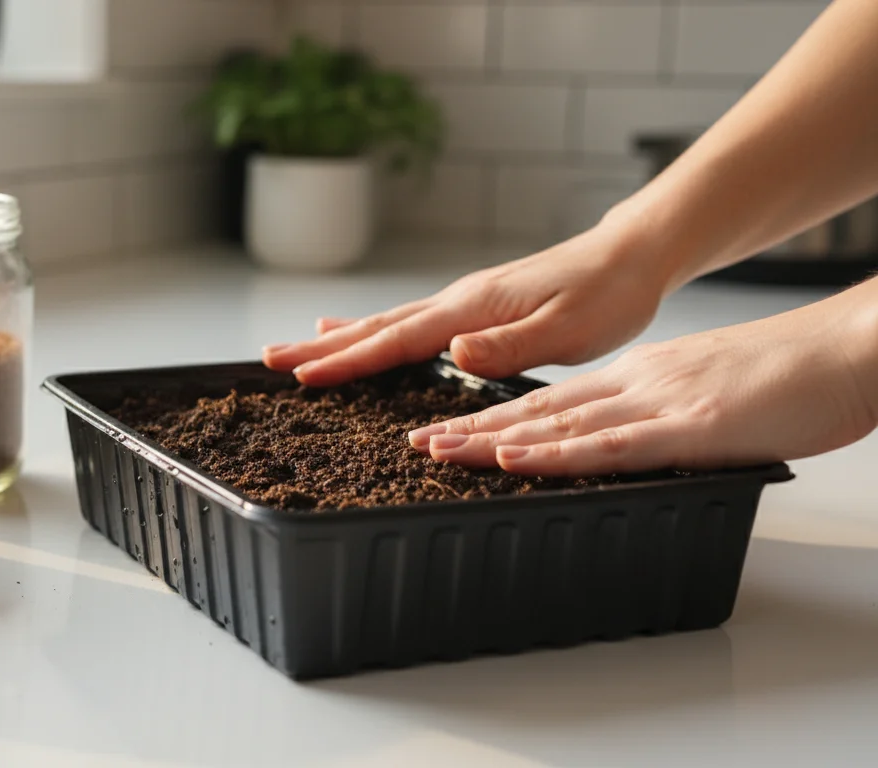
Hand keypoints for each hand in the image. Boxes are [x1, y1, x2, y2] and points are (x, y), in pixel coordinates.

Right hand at [262, 224, 673, 385]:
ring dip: (339, 339)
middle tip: (271, 360)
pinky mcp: (474, 309)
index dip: (349, 361)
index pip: (398, 339)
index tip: (304, 376)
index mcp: (472, 308)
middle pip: (377, 327)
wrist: (631, 256)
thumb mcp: (569, 329)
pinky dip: (373, 330)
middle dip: (322, 347)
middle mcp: (458, 301)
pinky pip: (409, 323)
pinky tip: (357, 331)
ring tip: (298, 348)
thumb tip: (452, 352)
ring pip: (387, 323)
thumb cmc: (608, 295)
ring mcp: (463, 302)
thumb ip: (509, 344)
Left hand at [411, 287, 877, 474]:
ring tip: (437, 452)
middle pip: (540, 412)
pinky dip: (555, 454)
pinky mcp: (690, 427)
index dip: (496, 417)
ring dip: (492, 442)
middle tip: (416, 443)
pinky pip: (609, 445)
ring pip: (559, 426)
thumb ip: (668, 415)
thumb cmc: (794, 378)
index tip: (449, 430)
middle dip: (474, 430)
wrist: (852, 348)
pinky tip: (512, 461)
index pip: (554, 401)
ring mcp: (659, 403)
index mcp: (642, 379)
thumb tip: (638, 439)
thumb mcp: (712, 395)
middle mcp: (637, 385)